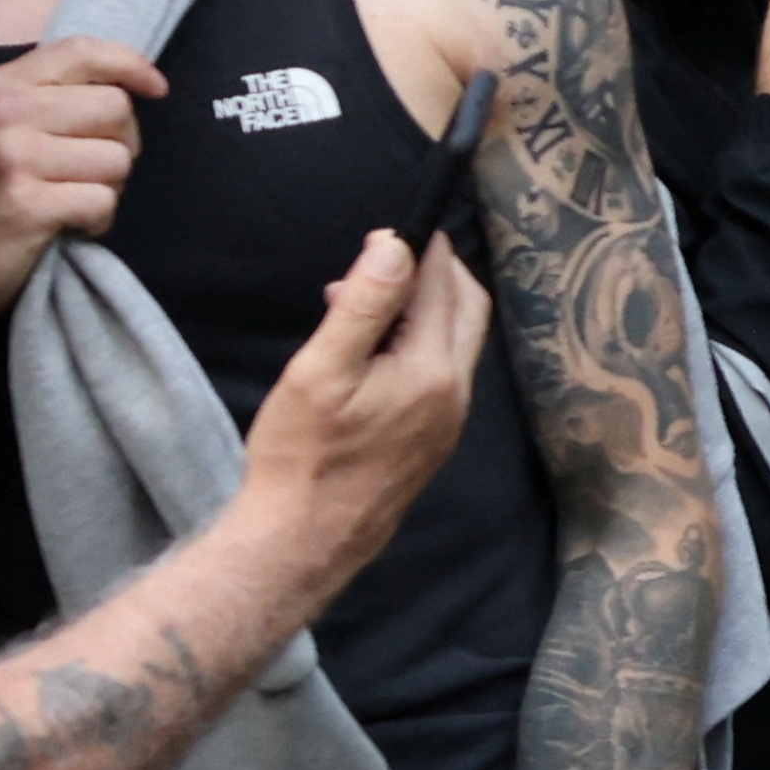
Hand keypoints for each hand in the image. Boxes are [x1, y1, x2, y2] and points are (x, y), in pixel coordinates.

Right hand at [0, 37, 154, 327]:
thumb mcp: (1, 130)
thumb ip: (51, 99)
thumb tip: (132, 84)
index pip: (81, 50)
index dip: (130, 65)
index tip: (156, 88)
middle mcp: (1, 112)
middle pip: (115, 107)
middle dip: (120, 144)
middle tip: (85, 174)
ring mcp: (11, 157)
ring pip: (117, 158)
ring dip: (108, 188)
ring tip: (69, 202)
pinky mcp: (26, 204)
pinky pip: (103, 201)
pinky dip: (97, 221)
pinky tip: (66, 227)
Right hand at [235, 227, 493, 554]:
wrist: (303, 542)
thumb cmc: (303, 456)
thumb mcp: (323, 369)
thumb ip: (365, 303)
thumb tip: (397, 245)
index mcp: (434, 370)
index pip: (444, 286)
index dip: (421, 249)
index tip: (394, 227)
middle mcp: (455, 395)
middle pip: (467, 310)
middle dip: (436, 274)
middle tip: (384, 259)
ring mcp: (448, 423)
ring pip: (455, 344)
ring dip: (422, 311)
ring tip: (360, 303)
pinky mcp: (432, 442)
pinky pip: (440, 375)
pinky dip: (417, 346)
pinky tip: (371, 353)